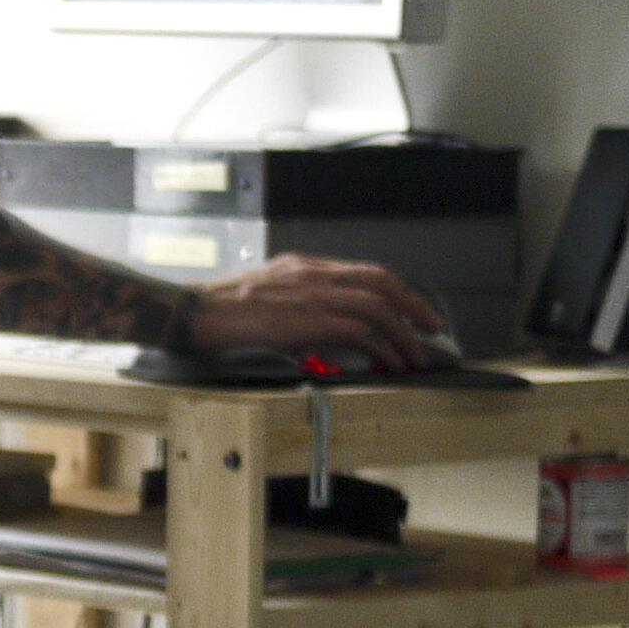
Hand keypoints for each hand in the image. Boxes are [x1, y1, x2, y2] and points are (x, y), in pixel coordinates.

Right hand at [179, 254, 452, 367]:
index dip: (395, 290)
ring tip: (418, 354)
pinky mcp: (309, 319)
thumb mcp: (264, 297)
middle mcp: (314, 274)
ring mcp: (313, 294)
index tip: (411, 308)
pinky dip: (384, 345)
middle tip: (433, 327)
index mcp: (303, 266)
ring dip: (405, 331)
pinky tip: (394, 361)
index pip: (363, 272)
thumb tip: (317, 333)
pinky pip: (361, 329)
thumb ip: (294, 306)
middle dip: (414, 305)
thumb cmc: (219, 313)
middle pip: (381, 281)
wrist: (195, 313)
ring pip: (378, 305)